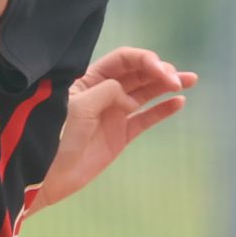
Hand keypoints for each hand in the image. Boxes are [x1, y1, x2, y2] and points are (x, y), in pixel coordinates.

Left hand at [27, 48, 194, 212]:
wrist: (45, 176)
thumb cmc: (54, 137)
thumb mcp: (79, 107)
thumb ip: (107, 92)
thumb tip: (129, 98)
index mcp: (89, 79)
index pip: (123, 60)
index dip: (144, 60)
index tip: (161, 69)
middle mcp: (103, 92)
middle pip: (138, 73)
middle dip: (160, 71)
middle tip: (177, 79)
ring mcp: (113, 114)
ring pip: (146, 93)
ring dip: (167, 85)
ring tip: (191, 80)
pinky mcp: (120, 135)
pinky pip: (146, 119)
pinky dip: (162, 110)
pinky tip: (179, 102)